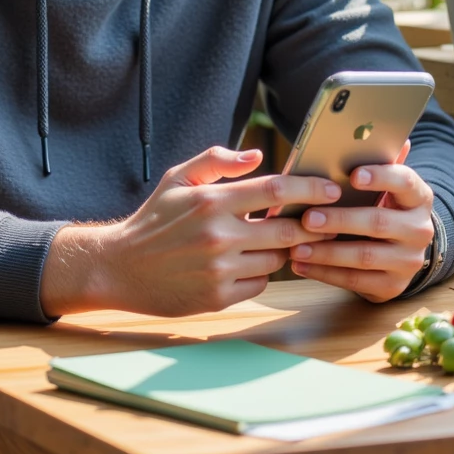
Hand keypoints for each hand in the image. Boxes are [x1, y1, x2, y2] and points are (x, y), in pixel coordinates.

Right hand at [40, 145, 341, 318]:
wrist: (120, 267)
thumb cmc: (153, 219)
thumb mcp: (178, 178)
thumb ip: (217, 161)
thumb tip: (257, 156)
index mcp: (212, 200)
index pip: (276, 191)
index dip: (311, 190)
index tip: (333, 190)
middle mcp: (219, 235)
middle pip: (287, 230)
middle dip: (309, 226)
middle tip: (319, 221)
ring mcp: (220, 269)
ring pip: (276, 259)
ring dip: (282, 250)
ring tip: (272, 241)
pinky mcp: (218, 297)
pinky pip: (259, 283)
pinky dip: (260, 273)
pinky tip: (244, 264)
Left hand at [289, 142, 434, 302]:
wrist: (401, 251)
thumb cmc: (382, 206)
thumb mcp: (385, 186)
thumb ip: (380, 162)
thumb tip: (386, 133)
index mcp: (419, 197)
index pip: (404, 182)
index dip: (380, 177)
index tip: (352, 175)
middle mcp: (420, 230)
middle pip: (377, 223)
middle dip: (339, 220)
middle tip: (308, 217)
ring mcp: (409, 261)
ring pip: (364, 256)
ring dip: (326, 252)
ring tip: (296, 246)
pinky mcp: (393, 286)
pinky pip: (356, 281)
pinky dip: (325, 273)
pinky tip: (301, 265)